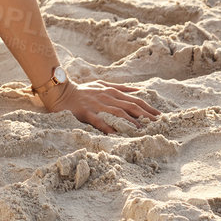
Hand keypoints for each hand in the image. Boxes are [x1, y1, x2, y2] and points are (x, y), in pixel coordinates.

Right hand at [42, 80, 158, 133]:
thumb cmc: (83, 90)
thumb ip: (120, 87)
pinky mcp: (87, 113)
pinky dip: (109, 128)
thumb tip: (138, 89)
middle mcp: (107, 97)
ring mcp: (97, 105)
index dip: (148, 108)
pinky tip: (117, 135)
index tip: (159, 116)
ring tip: (143, 131)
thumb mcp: (102, 84)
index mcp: (112, 91)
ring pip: (119, 114)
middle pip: (131, 106)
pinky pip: (100, 122)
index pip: (134, 99)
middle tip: (157, 124)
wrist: (61, 92)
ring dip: (132, 122)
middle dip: (145, 115)